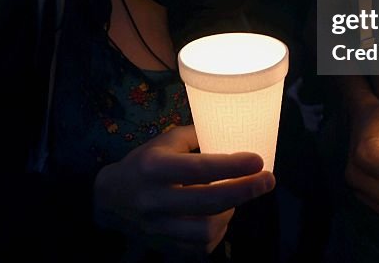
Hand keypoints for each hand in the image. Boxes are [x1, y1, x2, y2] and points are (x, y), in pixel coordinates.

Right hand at [94, 124, 274, 256]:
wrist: (110, 197)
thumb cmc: (143, 162)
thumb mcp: (164, 141)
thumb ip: (196, 136)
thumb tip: (232, 129)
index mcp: (154, 168)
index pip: (199, 168)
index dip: (232, 166)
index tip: (258, 161)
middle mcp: (154, 199)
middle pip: (207, 202)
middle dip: (244, 191)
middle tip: (267, 180)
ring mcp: (157, 227)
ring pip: (205, 231)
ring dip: (229, 214)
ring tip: (236, 199)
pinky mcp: (163, 245)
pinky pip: (199, 248)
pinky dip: (216, 234)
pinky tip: (220, 218)